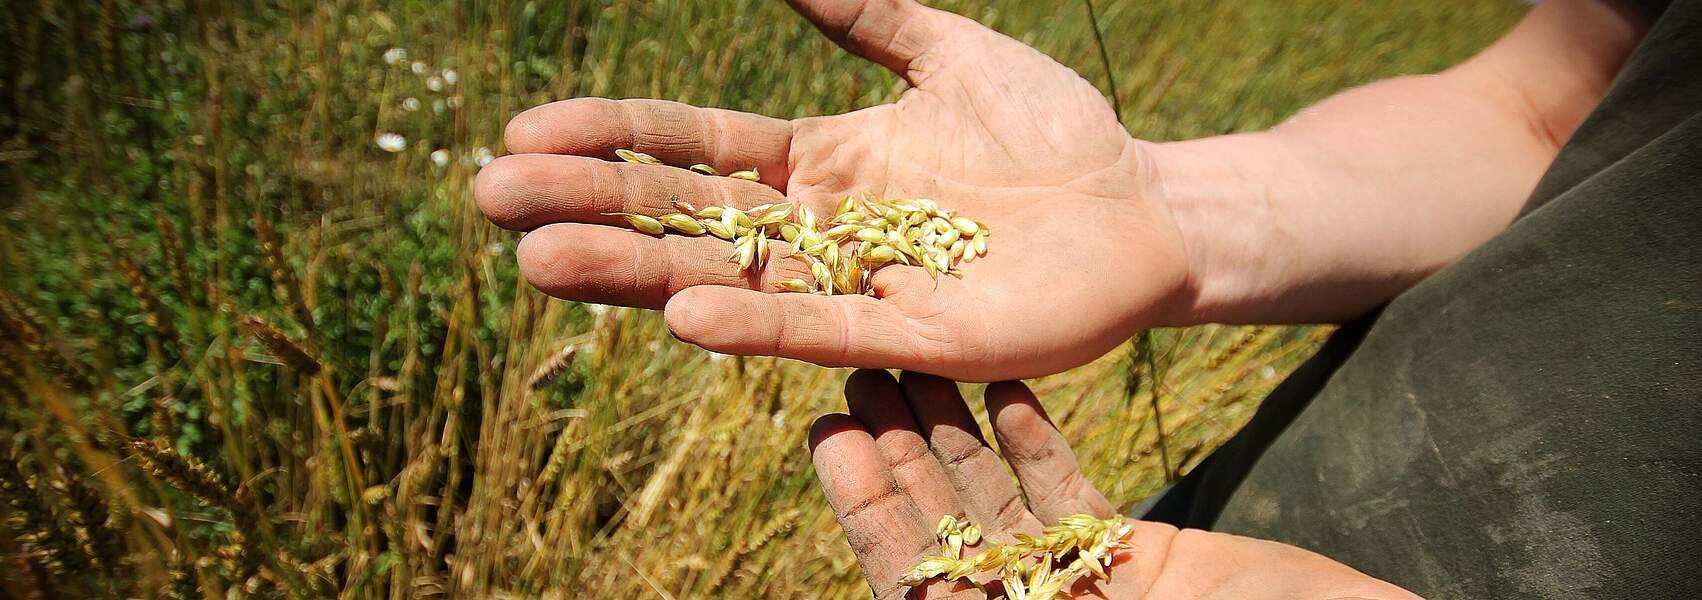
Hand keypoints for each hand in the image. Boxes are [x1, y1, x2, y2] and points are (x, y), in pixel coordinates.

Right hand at [476, 0, 1188, 380]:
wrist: (1144, 205)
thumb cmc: (1052, 130)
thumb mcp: (947, 51)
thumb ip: (866, 13)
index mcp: (819, 162)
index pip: (694, 150)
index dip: (612, 140)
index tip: (525, 130)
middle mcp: (820, 230)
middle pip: (685, 218)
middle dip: (590, 205)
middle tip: (487, 194)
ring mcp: (861, 287)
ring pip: (729, 281)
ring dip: (636, 275)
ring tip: (543, 261)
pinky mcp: (915, 338)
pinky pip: (822, 329)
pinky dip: (755, 325)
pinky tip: (686, 315)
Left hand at [810, 370, 1421, 598]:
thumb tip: (923, 593)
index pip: (916, 584)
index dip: (869, 514)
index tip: (834, 437)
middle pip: (941, 535)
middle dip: (897, 454)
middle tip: (857, 371)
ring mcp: (1080, 598)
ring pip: (997, 505)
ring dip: (953, 434)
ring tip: (913, 361)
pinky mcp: (1134, 564)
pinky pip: (1068, 496)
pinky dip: (1035, 441)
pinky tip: (1008, 386)